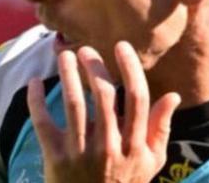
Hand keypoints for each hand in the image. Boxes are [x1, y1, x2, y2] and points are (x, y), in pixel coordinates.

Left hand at [27, 42, 180, 182]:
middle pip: (104, 97)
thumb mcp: (150, 163)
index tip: (121, 46)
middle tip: (85, 49)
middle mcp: (110, 148)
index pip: (137, 99)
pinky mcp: (56, 159)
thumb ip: (161, 128)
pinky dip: (37, 100)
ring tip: (63, 54)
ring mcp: (81, 154)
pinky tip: (35, 82)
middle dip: (95, 67)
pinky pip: (44, 122)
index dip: (130, 68)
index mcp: (135, 146)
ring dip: (68, 75)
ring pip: (74, 104)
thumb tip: (173, 95)